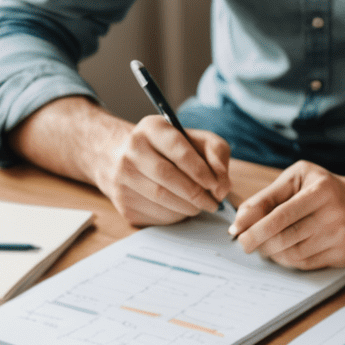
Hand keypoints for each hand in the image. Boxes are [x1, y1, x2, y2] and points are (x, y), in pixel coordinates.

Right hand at [90, 115, 230, 225]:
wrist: (124, 157)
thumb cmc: (170, 148)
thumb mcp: (196, 139)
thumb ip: (217, 153)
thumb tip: (222, 187)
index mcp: (152, 128)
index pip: (178, 150)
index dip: (200, 170)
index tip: (215, 185)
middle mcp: (131, 151)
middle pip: (167, 177)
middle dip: (196, 194)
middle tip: (213, 202)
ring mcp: (122, 178)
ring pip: (160, 199)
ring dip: (187, 207)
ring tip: (200, 205)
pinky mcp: (122, 203)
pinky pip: (153, 215)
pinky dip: (174, 216)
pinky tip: (181, 208)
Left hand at [231, 161, 344, 269]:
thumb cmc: (326, 190)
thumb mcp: (298, 179)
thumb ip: (267, 197)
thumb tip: (240, 221)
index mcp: (321, 191)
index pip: (280, 216)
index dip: (254, 228)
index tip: (237, 235)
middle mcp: (335, 214)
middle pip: (284, 238)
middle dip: (259, 243)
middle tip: (247, 243)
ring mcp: (341, 237)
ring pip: (293, 255)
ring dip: (272, 254)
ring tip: (266, 245)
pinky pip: (306, 265)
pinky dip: (289, 260)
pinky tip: (285, 251)